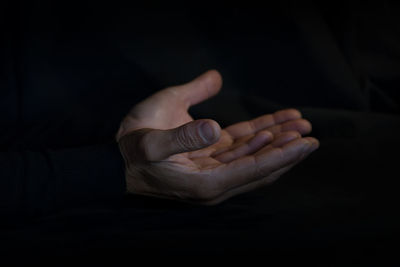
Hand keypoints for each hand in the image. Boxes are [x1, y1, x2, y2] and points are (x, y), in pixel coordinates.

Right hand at [117, 70, 318, 204]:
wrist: (117, 161)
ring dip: (275, 140)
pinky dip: (256, 135)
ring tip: (298, 123)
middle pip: (259, 166)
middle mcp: (214, 182)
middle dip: (285, 149)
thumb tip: (213, 126)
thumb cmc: (132, 150)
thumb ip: (183, 137)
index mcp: (205, 184)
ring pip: (252, 156)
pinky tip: (272, 124)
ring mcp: (213, 169)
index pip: (253, 171)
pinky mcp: (209, 156)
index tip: (307, 144)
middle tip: (309, 132)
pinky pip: (238, 147)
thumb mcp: (151, 143)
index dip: (282, 157)